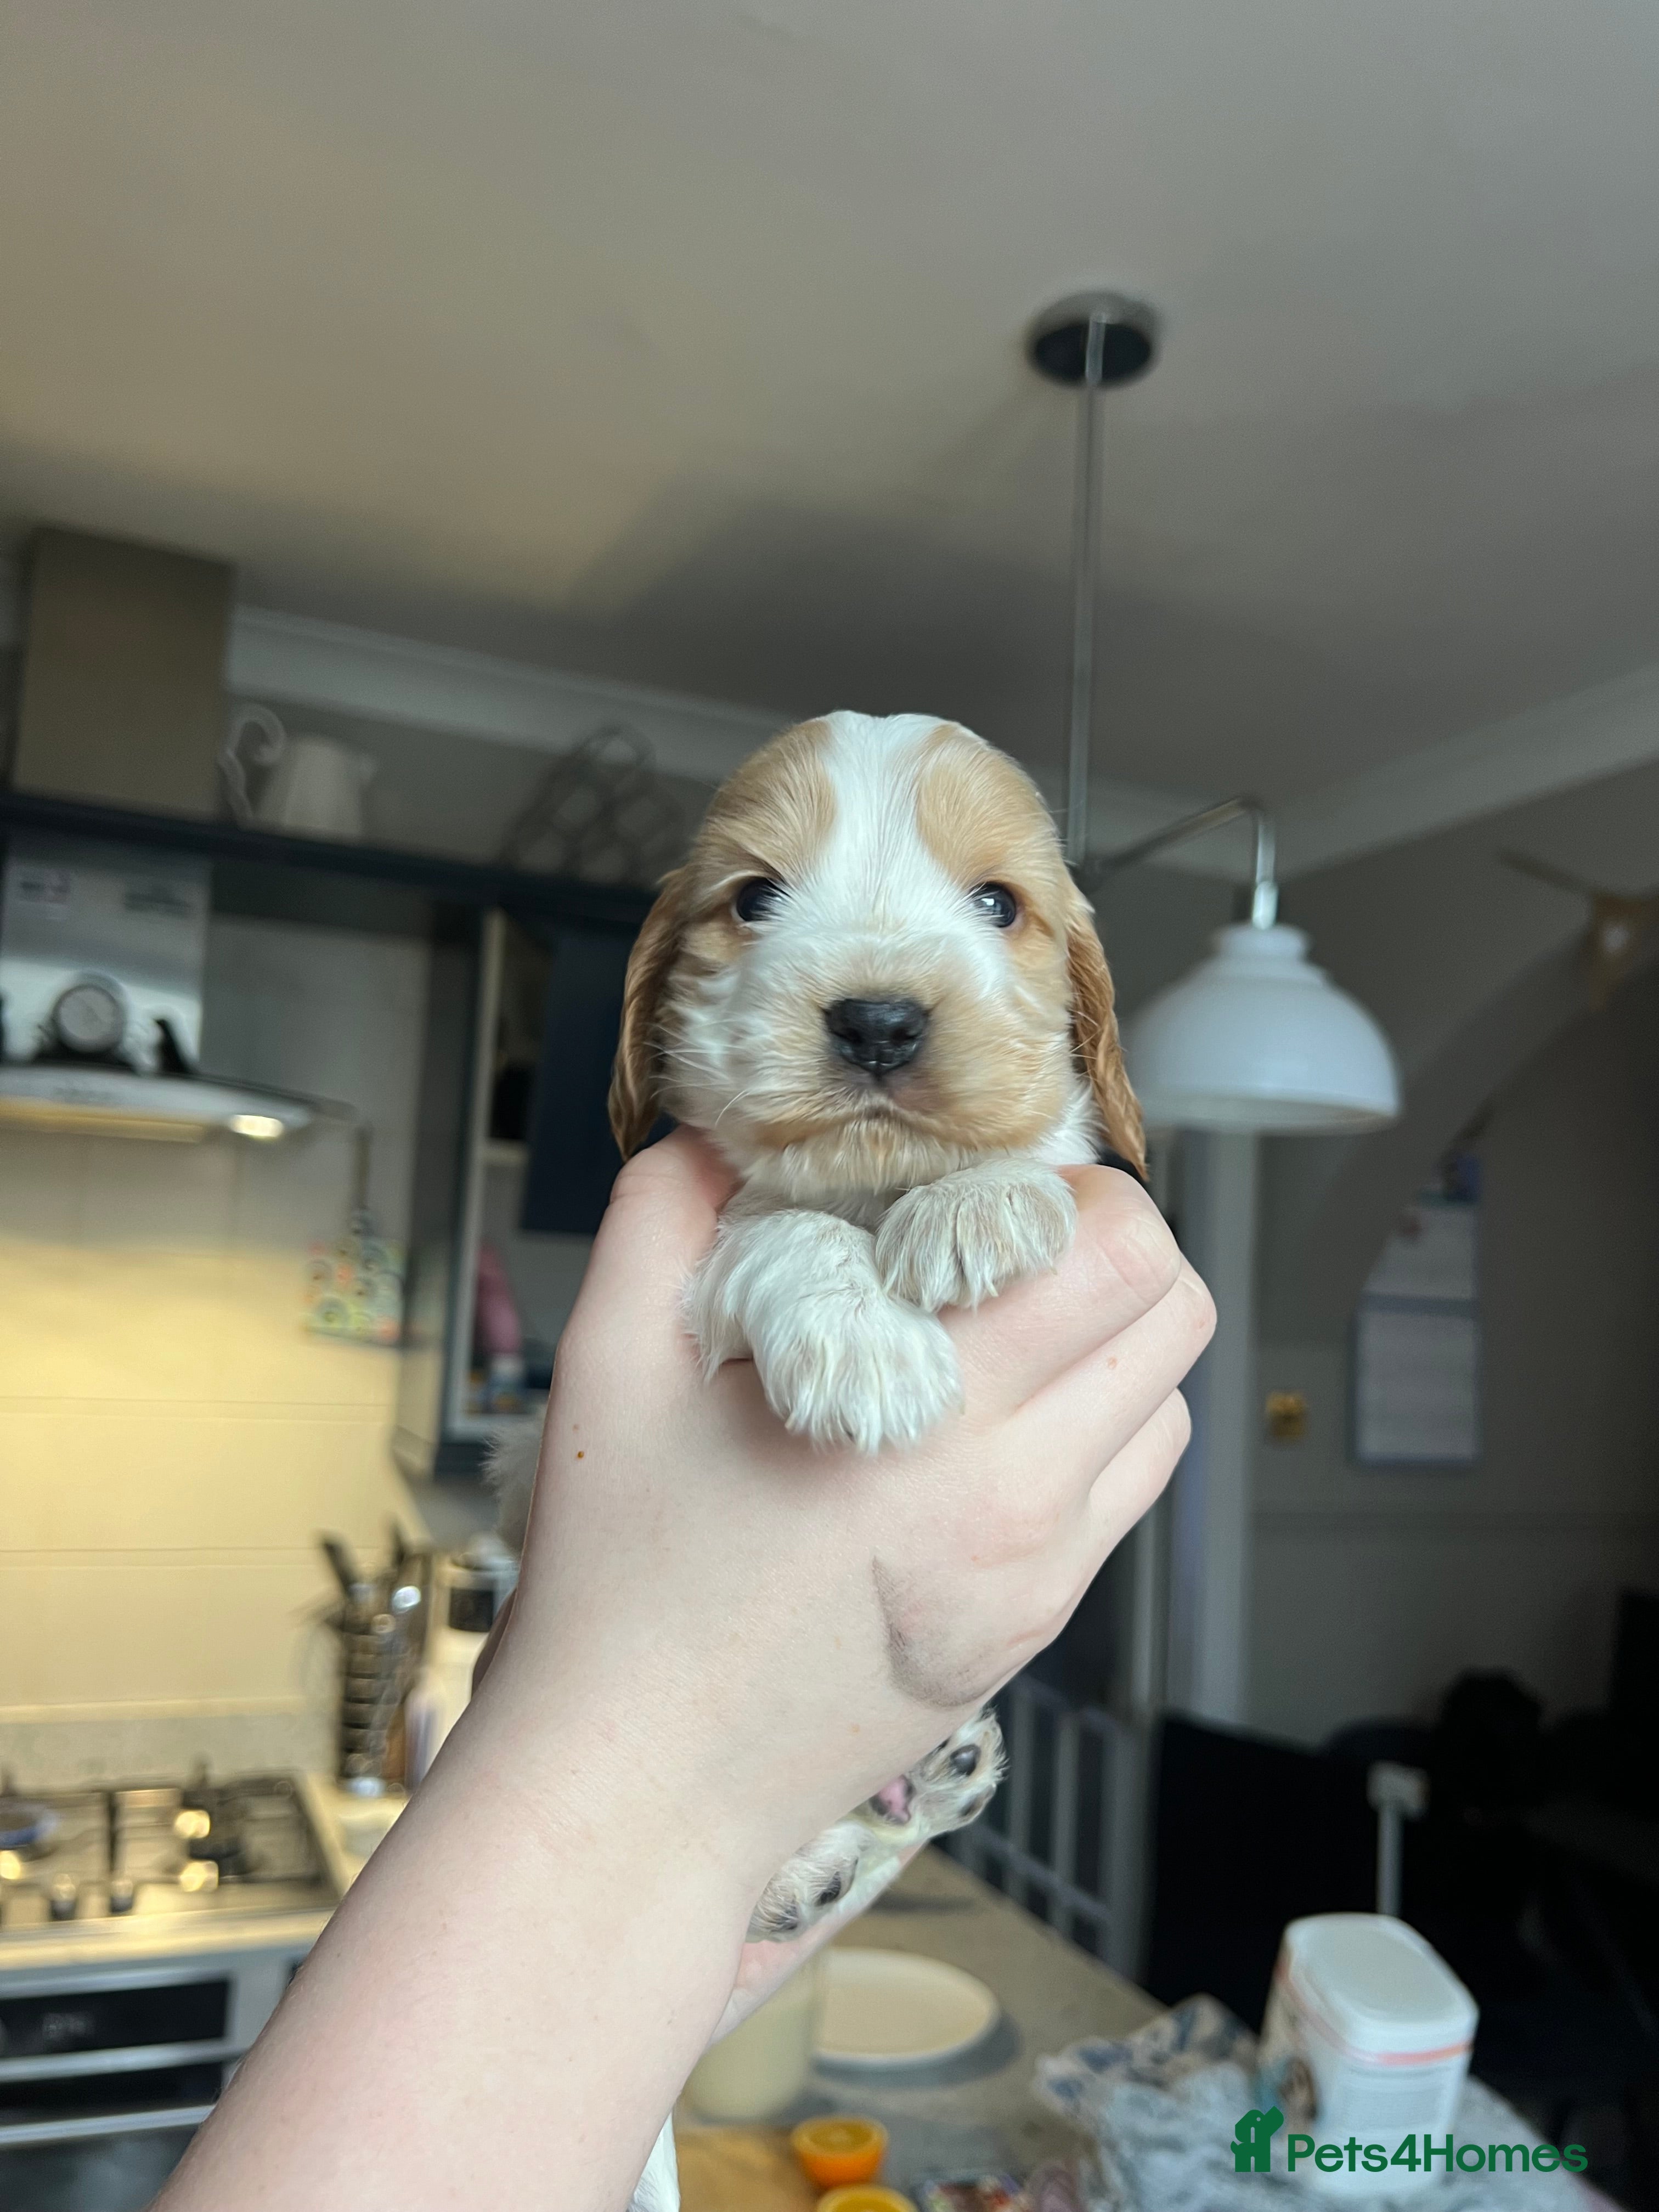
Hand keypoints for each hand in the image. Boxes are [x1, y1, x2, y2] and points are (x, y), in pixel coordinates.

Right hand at [477, 1130, 1211, 1901]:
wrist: (640, 1789)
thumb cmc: (620, 1587)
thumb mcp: (608, 1369)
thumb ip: (659, 1215)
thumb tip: (712, 1130)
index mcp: (933, 1423)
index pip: (1121, 1259)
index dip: (1081, 1188)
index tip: (995, 1181)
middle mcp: (1020, 1503)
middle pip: (1178, 1318)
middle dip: (1112, 1249)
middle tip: (1007, 1241)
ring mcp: (1041, 1576)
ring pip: (1168, 1408)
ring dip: (1108, 1346)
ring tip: (998, 1334)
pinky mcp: (1034, 1627)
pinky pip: (1120, 1498)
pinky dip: (1087, 1436)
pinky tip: (979, 1432)